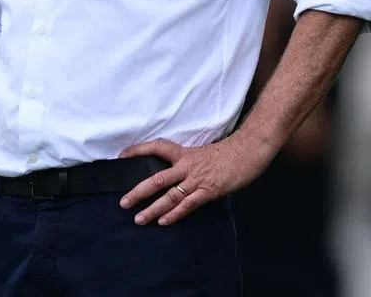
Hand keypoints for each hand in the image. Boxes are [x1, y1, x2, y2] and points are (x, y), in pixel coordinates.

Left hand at [118, 137, 268, 225]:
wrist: (248, 151)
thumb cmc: (227, 153)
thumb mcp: (202, 154)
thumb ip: (187, 164)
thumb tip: (174, 176)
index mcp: (184, 154)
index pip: (157, 147)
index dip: (139, 150)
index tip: (122, 156)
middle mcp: (187, 166)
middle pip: (157, 179)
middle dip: (138, 192)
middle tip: (123, 203)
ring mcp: (197, 179)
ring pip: (170, 195)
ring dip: (153, 209)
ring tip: (139, 219)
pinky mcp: (209, 191)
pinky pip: (188, 204)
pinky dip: (175, 214)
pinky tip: (164, 222)